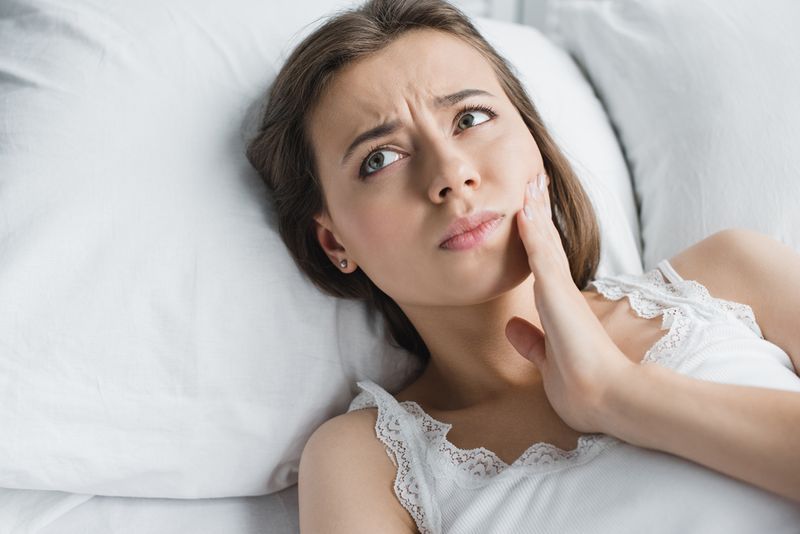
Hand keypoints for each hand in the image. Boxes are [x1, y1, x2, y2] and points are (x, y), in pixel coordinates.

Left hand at [504, 172, 635, 433]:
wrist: (603, 397)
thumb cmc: (580, 386)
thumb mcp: (546, 359)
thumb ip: (531, 341)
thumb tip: (513, 328)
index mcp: (559, 308)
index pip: (546, 264)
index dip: (539, 237)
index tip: (532, 212)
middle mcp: (561, 294)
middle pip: (547, 244)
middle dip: (539, 212)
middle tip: (535, 182)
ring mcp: (561, 291)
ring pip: (545, 242)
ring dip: (536, 211)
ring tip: (530, 181)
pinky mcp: (557, 293)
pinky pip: (540, 254)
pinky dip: (532, 230)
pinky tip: (524, 207)